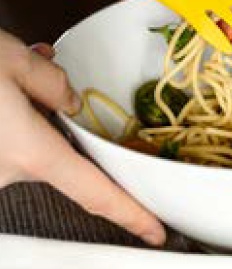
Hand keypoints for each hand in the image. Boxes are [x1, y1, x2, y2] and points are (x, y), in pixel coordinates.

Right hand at [0, 31, 164, 245]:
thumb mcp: (14, 60)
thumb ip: (53, 85)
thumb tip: (66, 102)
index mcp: (28, 153)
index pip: (95, 192)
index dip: (130, 214)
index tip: (154, 232)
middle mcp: (2, 174)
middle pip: (51, 150)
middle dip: (48, 117)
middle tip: (34, 78)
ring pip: (21, 144)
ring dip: (21, 113)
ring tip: (5, 76)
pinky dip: (2, 120)